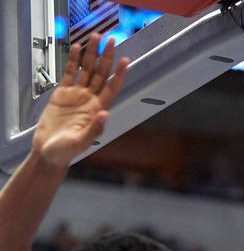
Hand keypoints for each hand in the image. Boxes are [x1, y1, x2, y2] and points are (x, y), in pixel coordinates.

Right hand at [32, 33, 128, 166]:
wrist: (48, 151)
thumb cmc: (66, 151)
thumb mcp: (81, 141)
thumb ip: (94, 128)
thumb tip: (105, 113)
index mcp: (97, 109)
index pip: (111, 87)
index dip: (119, 74)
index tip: (125, 60)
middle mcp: (90, 100)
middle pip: (101, 73)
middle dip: (106, 56)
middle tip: (110, 40)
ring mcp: (77, 95)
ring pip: (86, 70)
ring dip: (91, 54)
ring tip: (94, 38)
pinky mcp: (62, 94)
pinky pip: (70, 73)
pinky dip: (73, 61)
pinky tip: (76, 48)